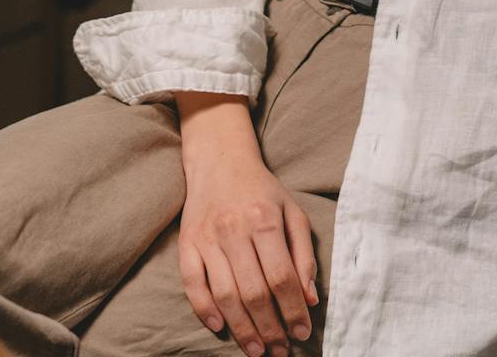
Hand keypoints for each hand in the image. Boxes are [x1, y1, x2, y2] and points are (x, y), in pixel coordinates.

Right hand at [178, 151, 318, 356]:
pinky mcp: (187, 243)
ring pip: (225, 294)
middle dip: (270, 328)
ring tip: (256, 350)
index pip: (282, 277)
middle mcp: (234, 230)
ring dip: (242, 328)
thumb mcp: (293, 212)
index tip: (301, 333)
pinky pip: (192, 284)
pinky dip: (204, 309)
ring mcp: (207, 238)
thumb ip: (304, 255)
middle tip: (279, 351)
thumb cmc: (262, 190)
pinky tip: (220, 327)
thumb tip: (310, 298)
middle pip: (254, 292)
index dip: (293, 310)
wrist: (219, 160)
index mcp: (265, 220)